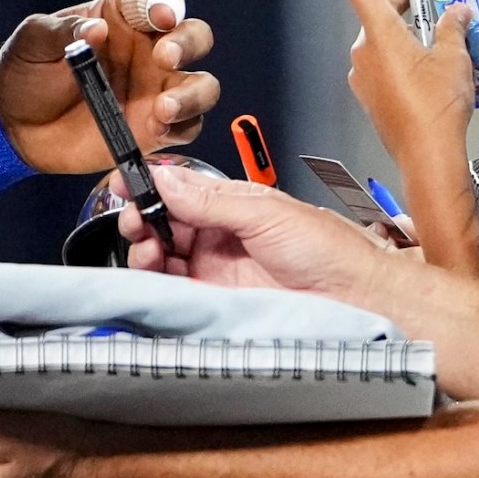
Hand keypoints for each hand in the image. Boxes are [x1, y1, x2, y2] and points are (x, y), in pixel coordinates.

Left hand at [0, 0, 218, 172]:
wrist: (14, 127)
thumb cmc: (25, 72)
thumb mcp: (32, 41)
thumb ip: (63, 30)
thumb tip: (97, 29)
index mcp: (121, 17)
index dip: (164, 2)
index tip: (159, 16)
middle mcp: (148, 50)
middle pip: (194, 36)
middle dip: (188, 43)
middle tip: (164, 57)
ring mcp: (156, 90)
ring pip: (202, 85)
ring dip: (193, 93)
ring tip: (163, 107)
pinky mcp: (155, 129)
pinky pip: (186, 127)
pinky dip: (181, 126)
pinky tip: (157, 128)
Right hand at [119, 163, 391, 303]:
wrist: (354, 297)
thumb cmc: (328, 250)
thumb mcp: (265, 212)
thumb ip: (211, 199)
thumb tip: (167, 177)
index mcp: (233, 204)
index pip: (180, 189)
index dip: (150, 186)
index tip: (125, 184)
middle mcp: (220, 234)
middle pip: (163, 222)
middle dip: (141, 217)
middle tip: (135, 219)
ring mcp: (215, 268)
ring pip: (162, 254)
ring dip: (144, 247)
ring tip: (146, 246)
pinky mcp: (215, 300)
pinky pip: (174, 287)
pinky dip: (155, 279)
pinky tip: (153, 271)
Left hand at [326, 0, 478, 277]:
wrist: (428, 157)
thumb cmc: (437, 108)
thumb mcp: (454, 58)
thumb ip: (453, 27)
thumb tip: (457, 11)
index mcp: (380, 33)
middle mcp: (364, 52)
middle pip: (379, 13)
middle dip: (406, 2)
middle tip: (436, 0)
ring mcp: (364, 77)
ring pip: (385, 41)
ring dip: (410, 35)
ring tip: (445, 43)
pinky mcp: (370, 97)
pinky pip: (386, 66)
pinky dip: (405, 59)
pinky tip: (433, 70)